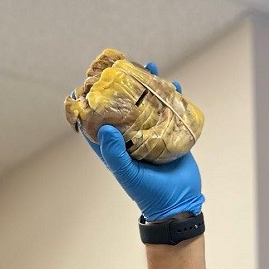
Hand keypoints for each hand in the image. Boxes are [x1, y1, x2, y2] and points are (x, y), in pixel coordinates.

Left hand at [85, 62, 203, 221]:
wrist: (179, 201)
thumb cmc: (149, 193)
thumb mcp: (128, 174)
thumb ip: (115, 154)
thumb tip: (104, 128)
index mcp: (115, 149)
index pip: (97, 124)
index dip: (91, 105)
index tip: (88, 84)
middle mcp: (131, 139)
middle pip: (124, 108)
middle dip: (123, 87)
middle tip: (122, 66)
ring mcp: (151, 135)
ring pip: (147, 105)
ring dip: (148, 87)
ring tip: (149, 67)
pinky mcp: (170, 134)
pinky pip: (169, 110)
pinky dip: (171, 97)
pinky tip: (173, 84)